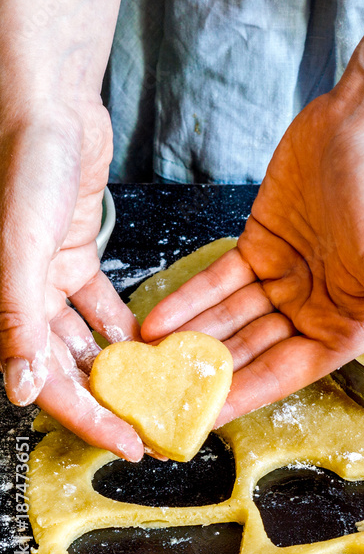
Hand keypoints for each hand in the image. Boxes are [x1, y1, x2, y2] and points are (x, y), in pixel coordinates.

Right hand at [0, 102, 143, 460]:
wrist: (48, 108)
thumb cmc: (25, 167)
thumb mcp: (19, 247)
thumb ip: (18, 320)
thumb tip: (21, 390)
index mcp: (6, 303)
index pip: (46, 383)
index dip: (87, 418)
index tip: (129, 445)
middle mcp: (23, 296)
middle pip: (67, 367)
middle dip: (108, 399)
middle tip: (151, 425)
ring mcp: (48, 275)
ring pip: (84, 337)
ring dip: (117, 364)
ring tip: (158, 388)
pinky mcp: (74, 253)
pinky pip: (99, 301)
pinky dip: (120, 322)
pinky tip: (146, 341)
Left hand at [141, 94, 363, 423]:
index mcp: (346, 327)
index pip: (284, 372)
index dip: (244, 395)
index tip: (201, 418)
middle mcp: (313, 309)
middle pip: (249, 351)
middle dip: (206, 371)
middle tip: (159, 391)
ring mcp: (284, 278)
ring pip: (228, 319)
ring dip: (189, 338)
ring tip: (146, 360)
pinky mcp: (259, 246)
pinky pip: (218, 282)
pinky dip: (189, 300)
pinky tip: (157, 320)